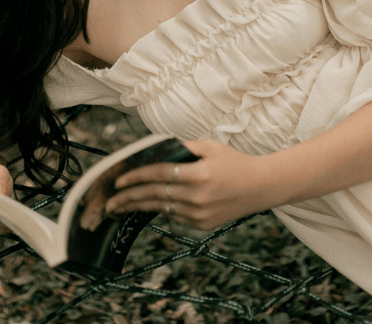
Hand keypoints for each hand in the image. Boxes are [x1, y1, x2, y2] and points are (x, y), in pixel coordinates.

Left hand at [104, 140, 279, 230]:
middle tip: (110, 201)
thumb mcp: (209, 146)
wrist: (261, 187)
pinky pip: (174, 216)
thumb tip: (155, 149)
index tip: (119, 180)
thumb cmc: (234, 162)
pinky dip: (160, 209)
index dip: (136, 177)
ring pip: (161, 208)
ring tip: (121, 206)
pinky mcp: (202, 224)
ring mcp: (200, 213)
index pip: (159, 175)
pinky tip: (148, 205)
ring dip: (140, 206)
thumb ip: (182, 147)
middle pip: (154, 196)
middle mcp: (197, 196)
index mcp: (199, 174)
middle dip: (129, 198)